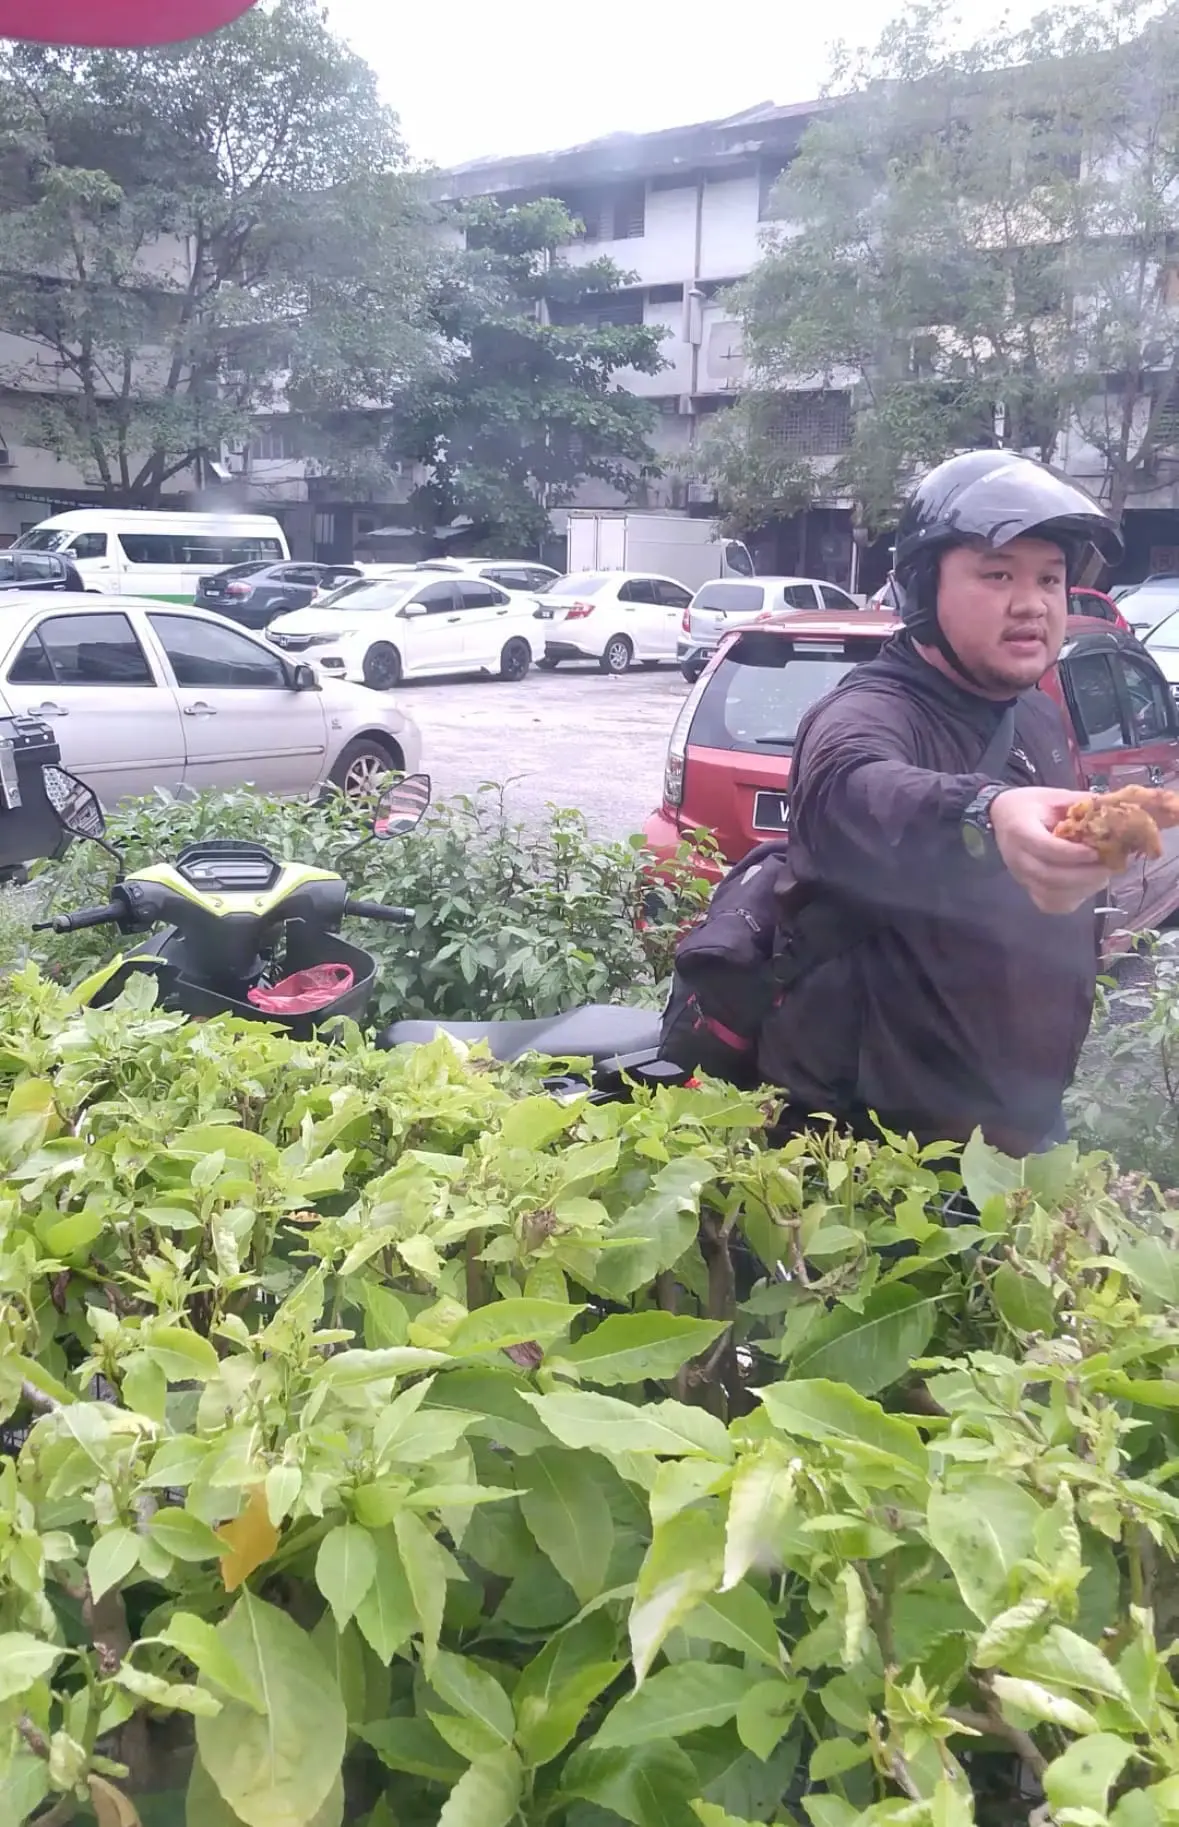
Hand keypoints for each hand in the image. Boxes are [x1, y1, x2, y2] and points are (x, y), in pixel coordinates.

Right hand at [989, 787, 1111, 913]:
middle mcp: (1017, 858)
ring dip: (1081, 889)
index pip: (1046, 848)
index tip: (1097, 852)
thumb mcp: (1053, 795)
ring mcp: (1021, 876)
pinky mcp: (1027, 888)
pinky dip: (1070, 900)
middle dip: (1084, 875)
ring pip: (1050, 894)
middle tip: (1108, 867)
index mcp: (1020, 830)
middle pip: (1049, 876)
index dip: (1074, 854)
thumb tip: (1112, 809)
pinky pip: (1048, 904)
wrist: (1002, 815)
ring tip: (1102, 876)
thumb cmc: (1029, 805)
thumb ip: (1080, 803)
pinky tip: (1086, 886)